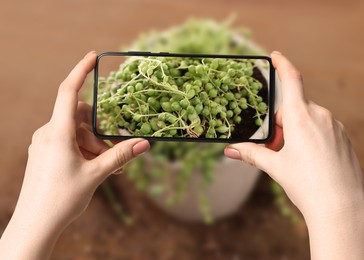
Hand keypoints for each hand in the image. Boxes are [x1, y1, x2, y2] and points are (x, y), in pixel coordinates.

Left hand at [0, 51, 149, 259]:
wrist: (35, 224)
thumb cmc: (62, 199)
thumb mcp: (96, 174)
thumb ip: (120, 155)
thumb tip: (145, 143)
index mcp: (58, 132)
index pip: (68, 91)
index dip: (81, 70)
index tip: (93, 55)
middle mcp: (48, 133)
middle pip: (80, 117)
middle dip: (100, 132)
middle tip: (113, 155)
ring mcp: (45, 143)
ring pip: (76, 132)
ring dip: (95, 145)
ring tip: (108, 169)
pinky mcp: (45, 153)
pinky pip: (68, 142)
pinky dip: (84, 150)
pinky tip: (94, 169)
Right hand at [225, 51, 363, 258]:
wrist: (341, 207)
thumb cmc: (307, 185)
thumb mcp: (275, 166)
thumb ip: (252, 154)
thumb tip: (231, 150)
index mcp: (301, 118)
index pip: (292, 80)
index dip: (282, 64)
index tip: (275, 55)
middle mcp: (321, 116)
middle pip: (294, 107)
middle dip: (281, 122)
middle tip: (274, 146)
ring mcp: (335, 127)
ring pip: (308, 119)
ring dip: (296, 130)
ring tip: (292, 157)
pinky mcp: (343, 137)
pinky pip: (322, 128)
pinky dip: (311, 137)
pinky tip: (309, 160)